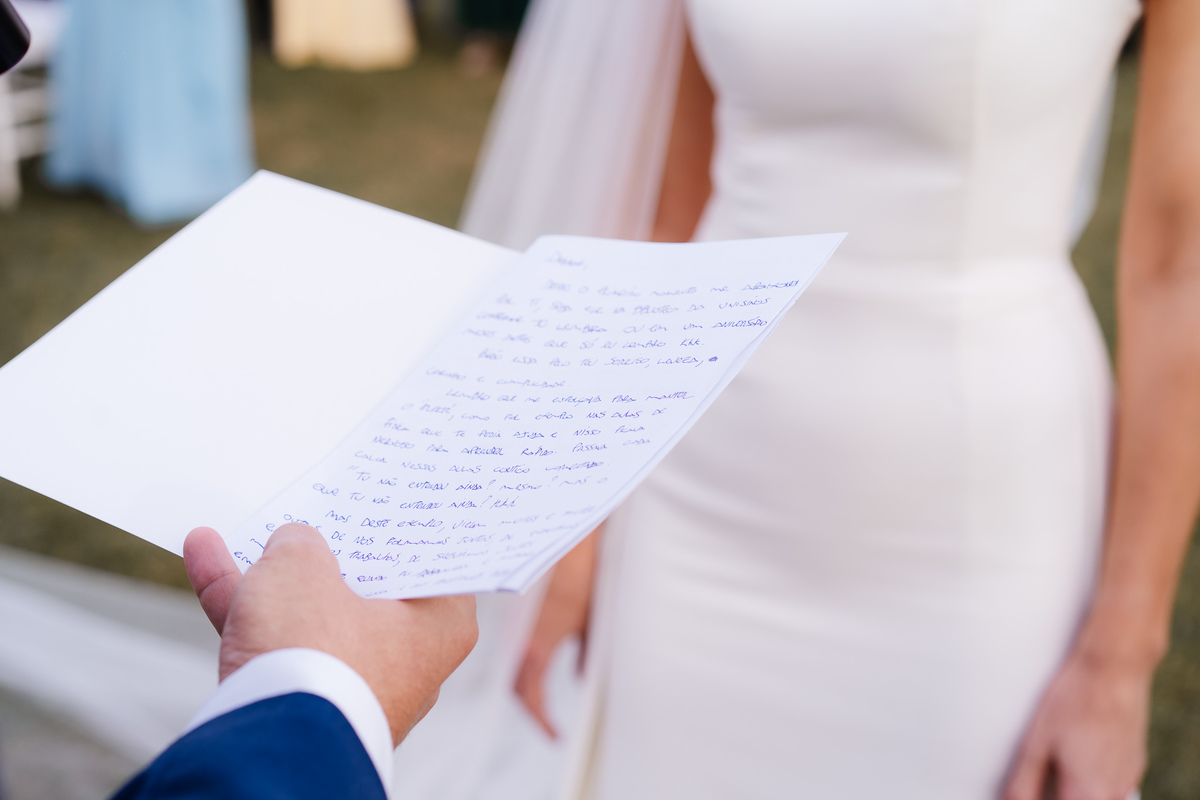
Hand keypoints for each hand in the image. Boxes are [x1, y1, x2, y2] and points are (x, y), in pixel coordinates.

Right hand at [183, 523, 477, 744]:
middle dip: (327, 548)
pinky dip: (242, 605)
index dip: (405, 526)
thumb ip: (300, 544)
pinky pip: (276, 642)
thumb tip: (292, 546)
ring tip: (236, 528)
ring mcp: (355, 683)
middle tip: (316, 503)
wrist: (271, 743)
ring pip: (311, 613)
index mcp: (439, 624)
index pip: (431, 561)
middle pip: (366, 586)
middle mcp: (407, 658)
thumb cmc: (314, 650)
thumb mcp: (303, 567)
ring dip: (267, 572)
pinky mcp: (306, 704)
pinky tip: (204, 556)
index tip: (393, 496)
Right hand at [513, 531, 596, 737]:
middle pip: (517, 688)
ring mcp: (516, 628)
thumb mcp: (591, 624)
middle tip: (548, 723)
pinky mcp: (518, 616)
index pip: (533, 697)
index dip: (543, 720)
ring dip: (525, 687)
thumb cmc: (582, 579)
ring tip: (543, 701)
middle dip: (532, 709)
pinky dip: (524, 665)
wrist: (565, 543)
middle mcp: (520, 641)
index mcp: (537, 648)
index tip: (555, 736)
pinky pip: (516, 649)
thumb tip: (582, 678)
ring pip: (513, 669)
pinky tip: (538, 666)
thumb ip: (586, 657)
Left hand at [1003, 647, 1151, 799]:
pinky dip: (1094, 780)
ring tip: (1061, 762)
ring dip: (1077, 790)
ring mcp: (1129, 780)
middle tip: (1046, 772)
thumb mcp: (1035, 744)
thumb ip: (1022, 784)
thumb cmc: (1072, 702)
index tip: (1034, 790)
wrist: (1113, 671)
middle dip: (1059, 793)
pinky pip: (1112, 786)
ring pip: (1098, 798)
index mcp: (1087, 795)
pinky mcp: (1136, 765)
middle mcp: (1114, 795)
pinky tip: (1080, 752)